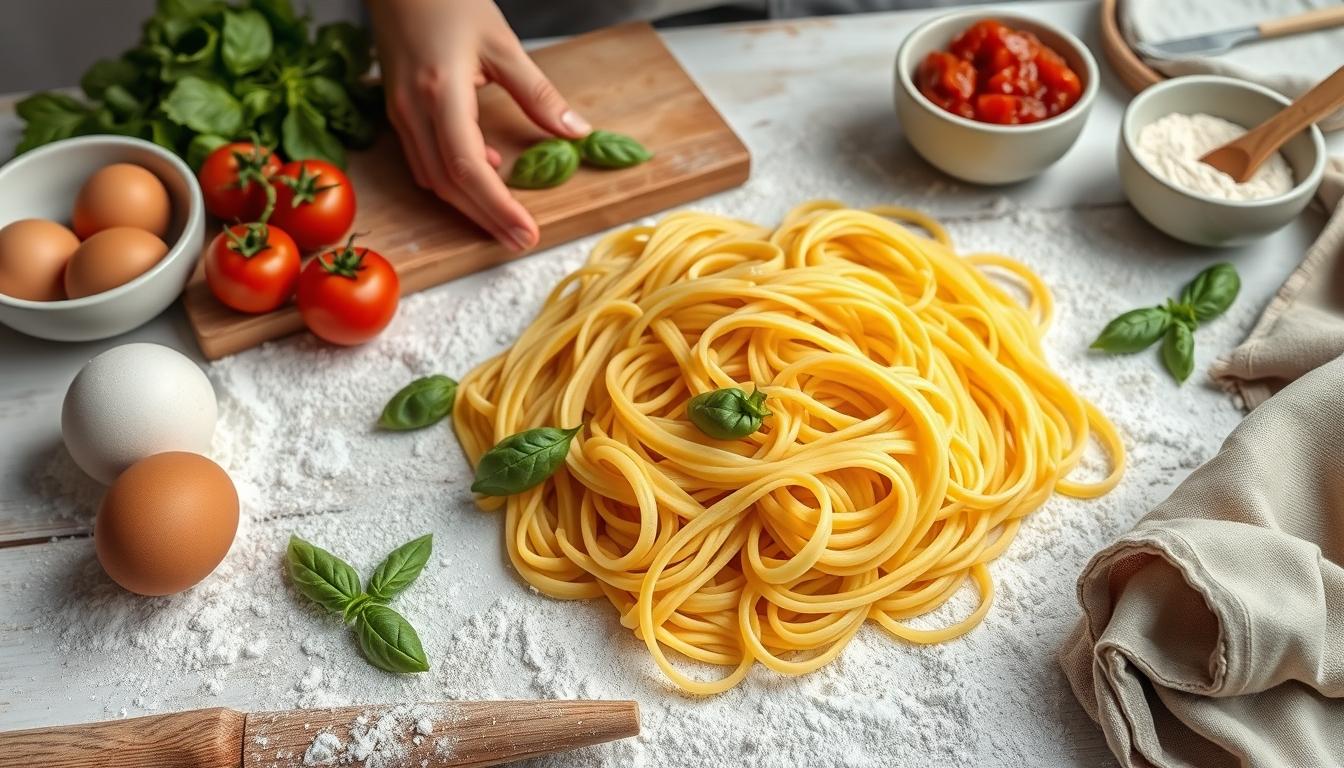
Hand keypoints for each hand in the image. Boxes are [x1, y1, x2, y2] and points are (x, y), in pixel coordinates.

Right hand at [368, 0, 589, 250]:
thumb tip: (575, 132)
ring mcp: (400, 114)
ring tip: (507, 222)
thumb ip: (538, 93)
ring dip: (470, 205)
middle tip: (521, 240)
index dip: (497, 206)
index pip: (468, 167)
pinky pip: (424, 160)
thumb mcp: (503, 44)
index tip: (526, 231)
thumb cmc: (447, 0)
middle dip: (487, 218)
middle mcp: (414, 111)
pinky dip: (454, 178)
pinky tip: (485, 173)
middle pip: (448, 184)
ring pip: (433, 178)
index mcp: (440, 93)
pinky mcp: (398, 111)